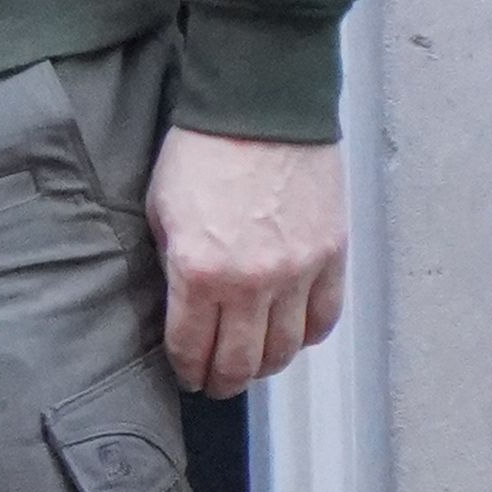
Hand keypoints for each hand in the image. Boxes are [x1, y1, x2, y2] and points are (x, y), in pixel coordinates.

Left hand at [144, 129, 346, 397]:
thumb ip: (172, 261)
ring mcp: (296, 273)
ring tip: (251, 365)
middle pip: (240, 361)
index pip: (191, 345)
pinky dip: (307, 336)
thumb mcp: (160, 208)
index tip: (186, 376)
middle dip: (223, 381)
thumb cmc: (200, 150)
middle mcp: (250, 283)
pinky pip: (324, 319)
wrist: (258, 107)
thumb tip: (181, 302)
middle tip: (215, 385)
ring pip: (286, 350)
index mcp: (198, 270)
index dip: (186, 369)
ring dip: (265, 365)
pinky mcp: (331, 257)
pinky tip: (292, 336)